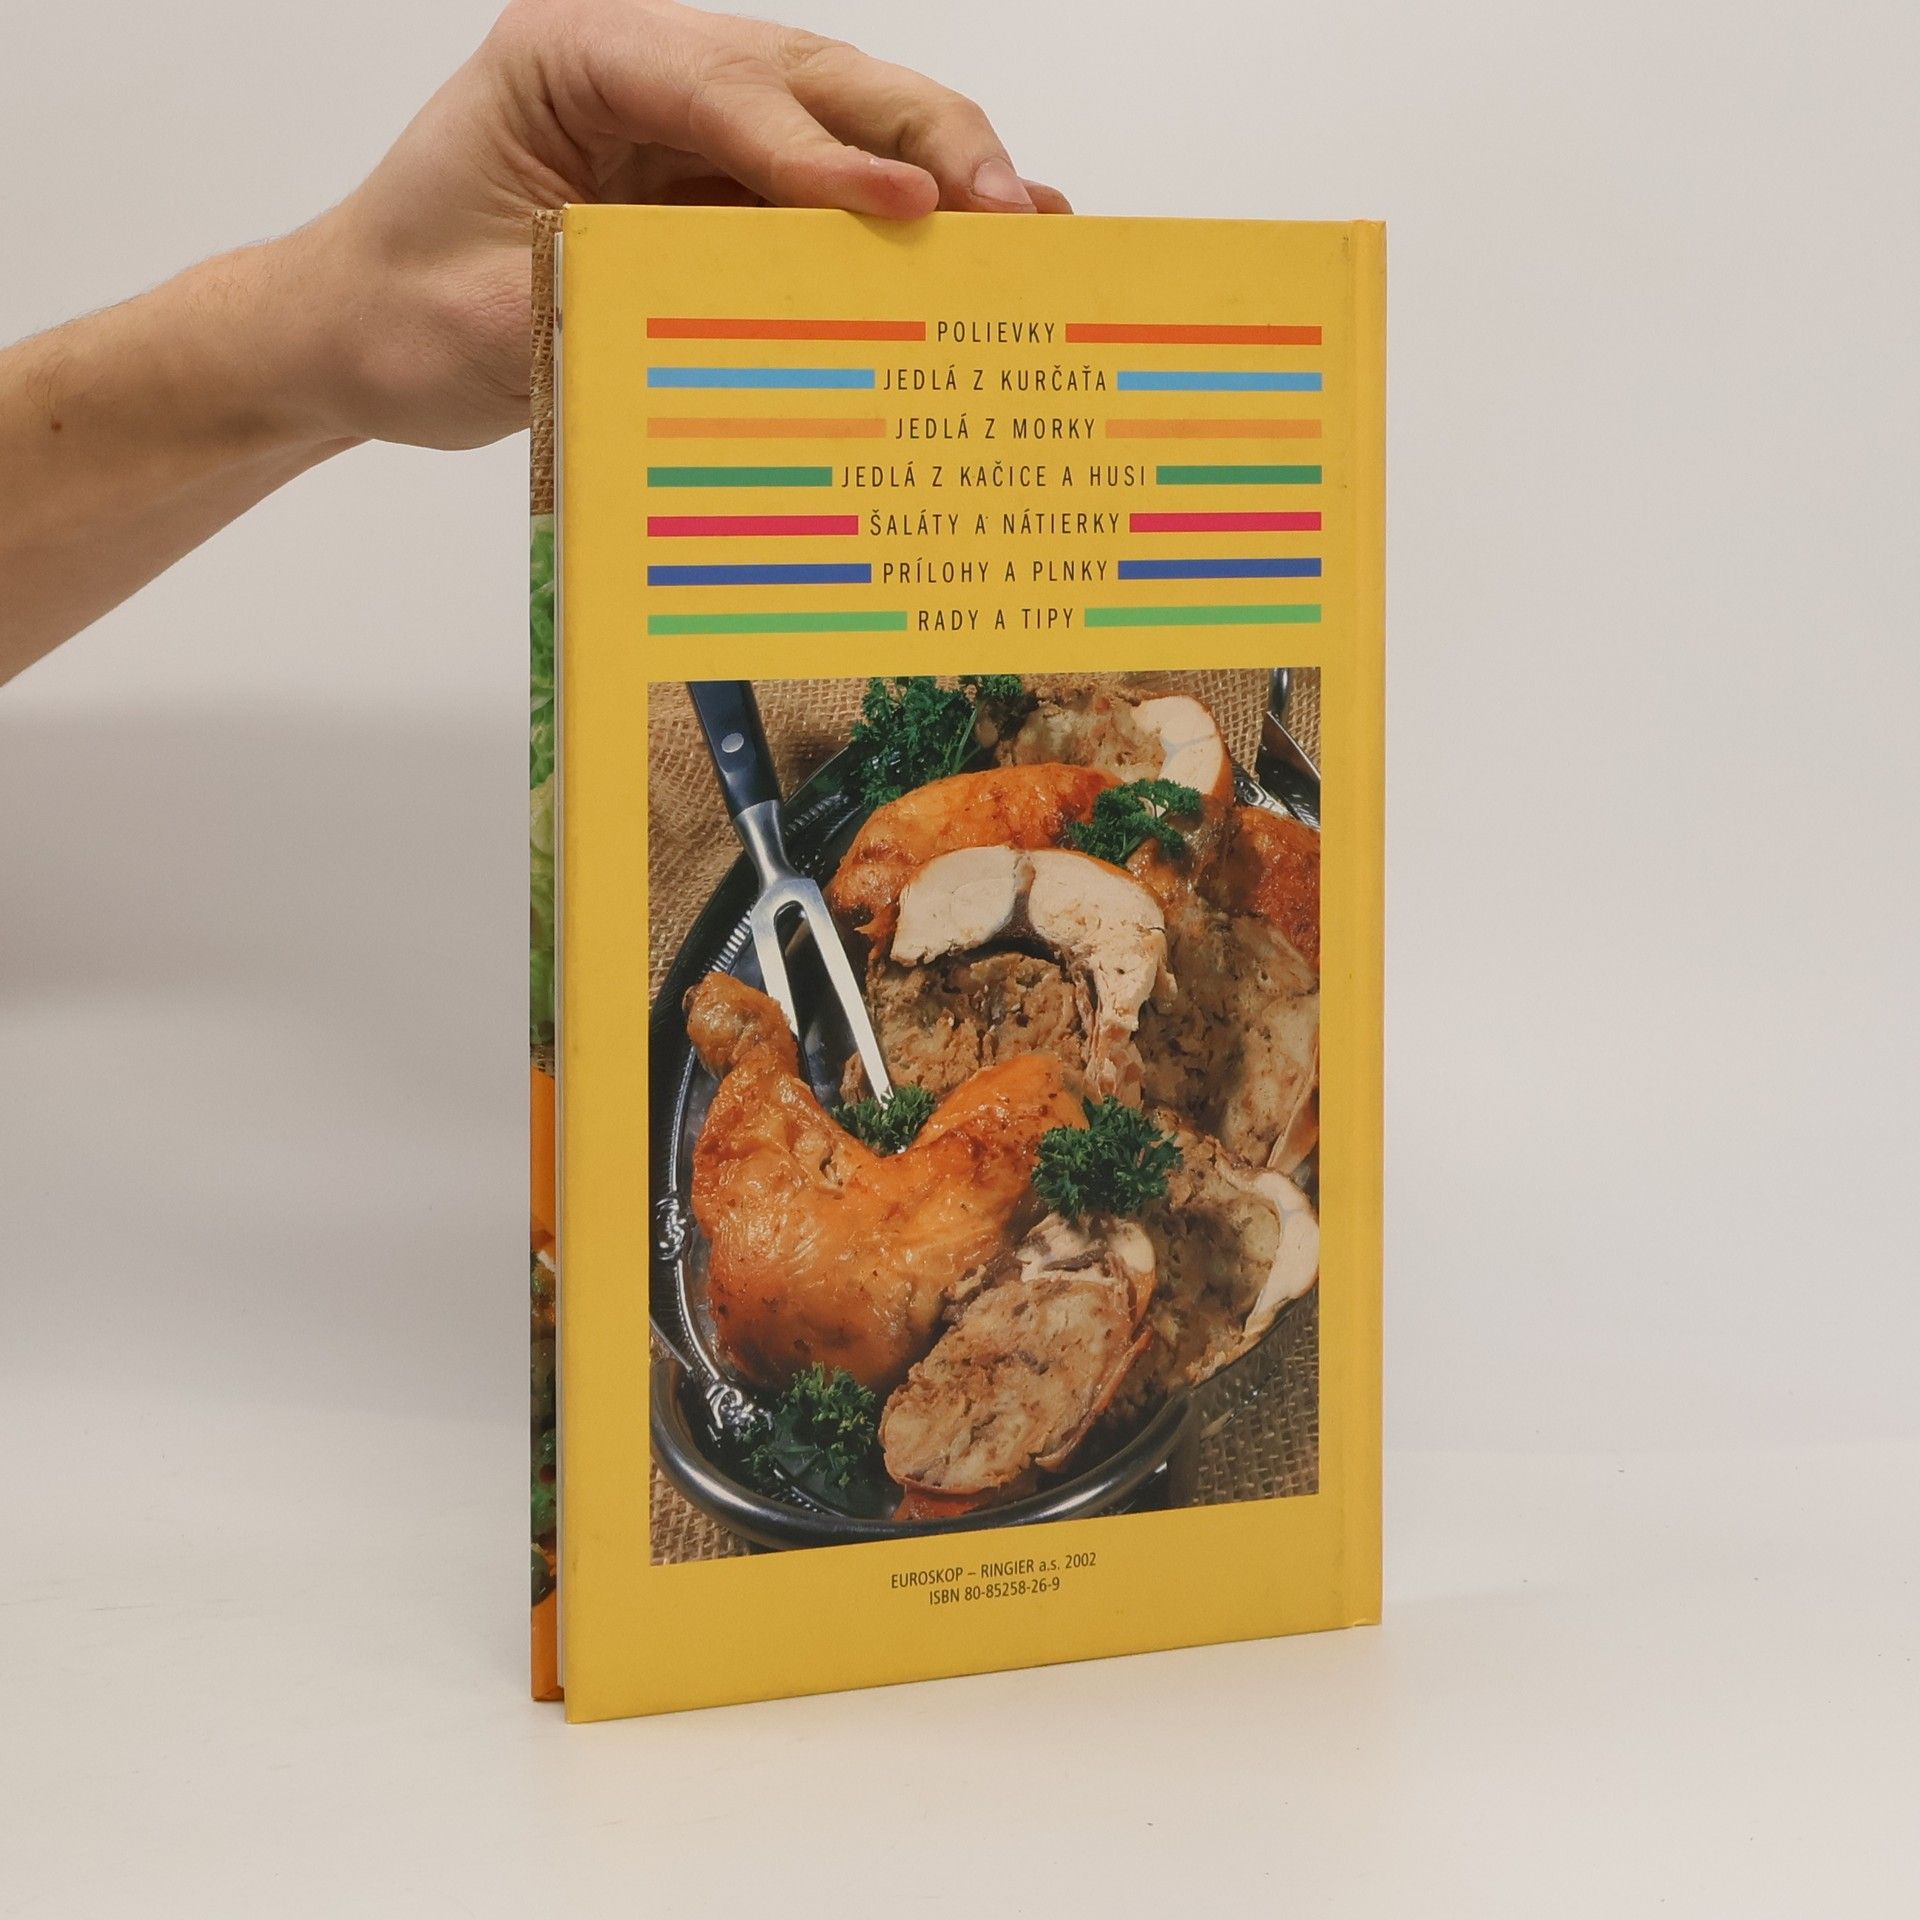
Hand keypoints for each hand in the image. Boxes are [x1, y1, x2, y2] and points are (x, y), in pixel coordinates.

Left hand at [292, 0, 1069, 449]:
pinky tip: (980, 243)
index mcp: (570, 57)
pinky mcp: (714, 189)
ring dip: (938, 169)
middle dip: (921, 139)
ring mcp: (689, 127)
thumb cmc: (402, 311)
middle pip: (809, 77)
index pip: (720, 89)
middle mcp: (643, 70)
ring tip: (1028, 223)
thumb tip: (767, 327)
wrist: (360, 335)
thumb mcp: (494, 315)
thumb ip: (617, 304)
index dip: (820, 152)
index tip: (906, 206)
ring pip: (841, 121)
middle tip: (1006, 210)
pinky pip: (823, 194)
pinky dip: (901, 220)